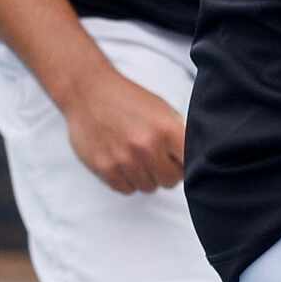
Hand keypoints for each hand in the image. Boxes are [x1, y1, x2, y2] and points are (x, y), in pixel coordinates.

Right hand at [59, 72, 187, 193]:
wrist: (89, 92)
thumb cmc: (127, 99)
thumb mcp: (163, 110)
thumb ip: (178, 135)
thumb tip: (191, 158)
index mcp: (167, 130)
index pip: (190, 164)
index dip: (186, 164)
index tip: (179, 161)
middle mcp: (147, 146)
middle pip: (170, 181)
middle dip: (166, 173)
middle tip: (158, 161)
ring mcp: (125, 159)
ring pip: (148, 187)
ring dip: (146, 177)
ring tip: (138, 159)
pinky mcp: (104, 167)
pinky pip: (126, 189)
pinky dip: (127, 181)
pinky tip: (124, 164)